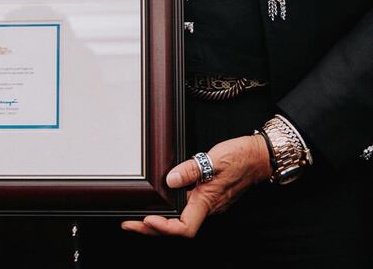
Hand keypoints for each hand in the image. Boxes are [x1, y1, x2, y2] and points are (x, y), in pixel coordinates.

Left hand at [122, 134, 271, 237]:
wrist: (259, 157)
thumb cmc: (240, 157)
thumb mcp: (213, 159)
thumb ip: (191, 169)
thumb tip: (169, 180)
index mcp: (208, 201)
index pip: (184, 227)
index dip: (165, 228)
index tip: (147, 219)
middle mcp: (207, 207)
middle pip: (177, 228)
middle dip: (150, 229)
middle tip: (128, 223)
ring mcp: (207, 203)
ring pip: (180, 220)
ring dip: (158, 221)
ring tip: (136, 217)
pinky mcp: (207, 197)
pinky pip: (185, 210)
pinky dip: (169, 211)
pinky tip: (159, 204)